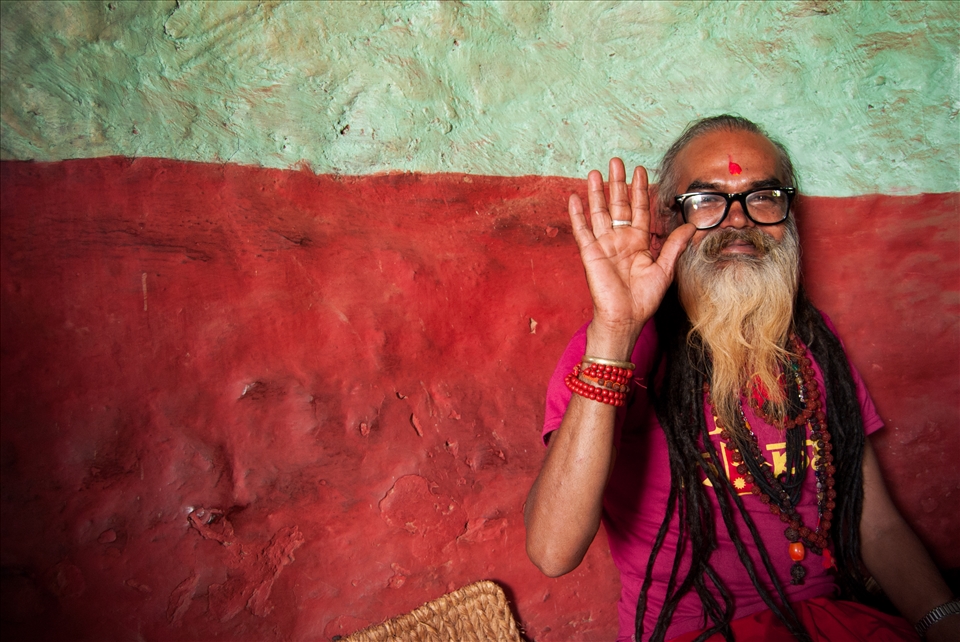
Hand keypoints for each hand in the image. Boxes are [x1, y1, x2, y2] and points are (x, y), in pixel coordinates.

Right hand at [568, 158, 694, 343]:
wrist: (625, 318)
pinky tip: (574, 197)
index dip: (639, 190)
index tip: (639, 170)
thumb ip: (674, 245)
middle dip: (617, 183)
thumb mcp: (665, 270)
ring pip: (599, 212)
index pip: (639, 209)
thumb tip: (692, 226)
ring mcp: (603, 244)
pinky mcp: (590, 253)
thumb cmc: (644, 299)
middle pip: (618, 204)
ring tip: (594, 172)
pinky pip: (582, 229)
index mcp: (638, 242)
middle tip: (616, 161)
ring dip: (596, 192)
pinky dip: (577, 214)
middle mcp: (620, 239)